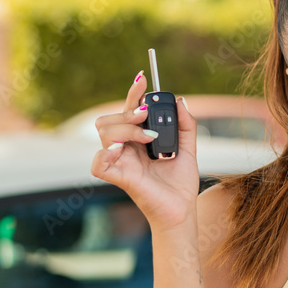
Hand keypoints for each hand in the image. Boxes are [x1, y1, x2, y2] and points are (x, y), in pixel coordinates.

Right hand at [90, 71, 199, 229]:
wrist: (182, 209)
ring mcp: (120, 162)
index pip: (128, 110)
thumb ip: (186, 125)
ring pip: (104, 133)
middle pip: (109, 119)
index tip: (144, 78)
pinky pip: (98, 164)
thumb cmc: (181, 182)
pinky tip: (120, 150)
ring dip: (125, 128)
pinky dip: (105, 154)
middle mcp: (125, 148)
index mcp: (138, 139)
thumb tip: (180, 101)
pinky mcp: (119, 178)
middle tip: (146, 114)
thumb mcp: (189, 149)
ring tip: (148, 136)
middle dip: (127, 111)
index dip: (133, 93)